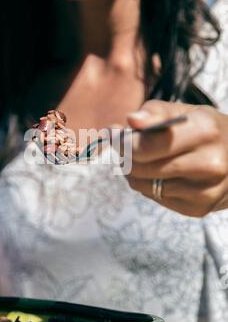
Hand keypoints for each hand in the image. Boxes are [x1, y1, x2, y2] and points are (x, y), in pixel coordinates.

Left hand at [126, 100, 227, 216]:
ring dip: (133, 172)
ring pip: (144, 185)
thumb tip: (130, 120)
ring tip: (140, 159)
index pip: (146, 145)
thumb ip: (155, 113)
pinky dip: (148, 185)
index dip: (121, 140)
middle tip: (123, 146)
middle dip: (125, 155)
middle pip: (142, 167)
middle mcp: (209, 164)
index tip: (111, 133)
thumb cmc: (206, 130)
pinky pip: (155, 198)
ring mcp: (205, 191)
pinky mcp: (199, 209)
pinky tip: (158, 174)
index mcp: (205, 132)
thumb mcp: (186, 112)